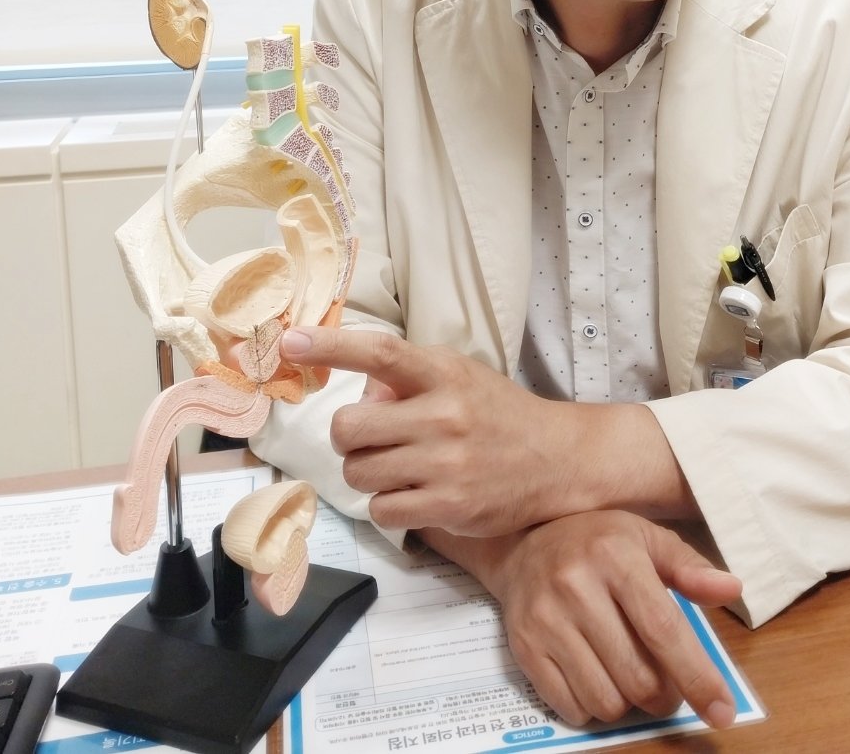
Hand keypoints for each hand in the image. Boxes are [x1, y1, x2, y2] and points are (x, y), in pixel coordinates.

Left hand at [280, 326, 575, 534]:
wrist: (558, 459)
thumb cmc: (498, 414)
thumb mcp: (459, 377)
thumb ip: (408, 378)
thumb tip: (359, 388)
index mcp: (444, 373)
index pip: (380, 352)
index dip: (331, 346)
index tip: (291, 340)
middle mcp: (444, 414)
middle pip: (349, 426)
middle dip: (347, 435)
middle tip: (368, 437)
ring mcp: (447, 464)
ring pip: (359, 472)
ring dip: (366, 472)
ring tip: (397, 467)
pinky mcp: (450, 507)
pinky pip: (382, 510)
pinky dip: (387, 504)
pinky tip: (412, 494)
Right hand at [432, 512, 741, 729]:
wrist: (521, 543)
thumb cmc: (596, 541)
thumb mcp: (646, 538)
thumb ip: (689, 567)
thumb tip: (732, 588)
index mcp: (614, 555)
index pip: (663, 629)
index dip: (697, 676)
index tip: (722, 711)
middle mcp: (576, 586)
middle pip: (638, 677)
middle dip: (664, 695)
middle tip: (666, 684)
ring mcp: (545, 620)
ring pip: (606, 700)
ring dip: (628, 703)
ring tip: (627, 675)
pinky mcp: (523, 648)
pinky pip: (572, 709)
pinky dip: (593, 707)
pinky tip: (595, 675)